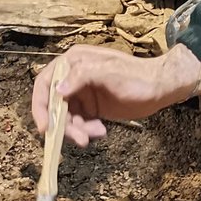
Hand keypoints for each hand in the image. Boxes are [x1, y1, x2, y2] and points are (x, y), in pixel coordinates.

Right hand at [31, 43, 200, 146]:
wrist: (160, 88)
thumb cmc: (137, 76)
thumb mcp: (109, 73)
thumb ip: (82, 76)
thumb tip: (58, 90)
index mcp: (74, 62)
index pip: (45, 83)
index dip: (40, 105)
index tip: (45, 128)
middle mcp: (74, 77)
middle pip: (54, 105)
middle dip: (63, 125)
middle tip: (80, 139)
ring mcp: (82, 93)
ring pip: (66, 118)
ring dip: (77, 130)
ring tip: (97, 134)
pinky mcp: (91, 108)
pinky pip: (79, 124)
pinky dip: (86, 131)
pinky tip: (102, 131)